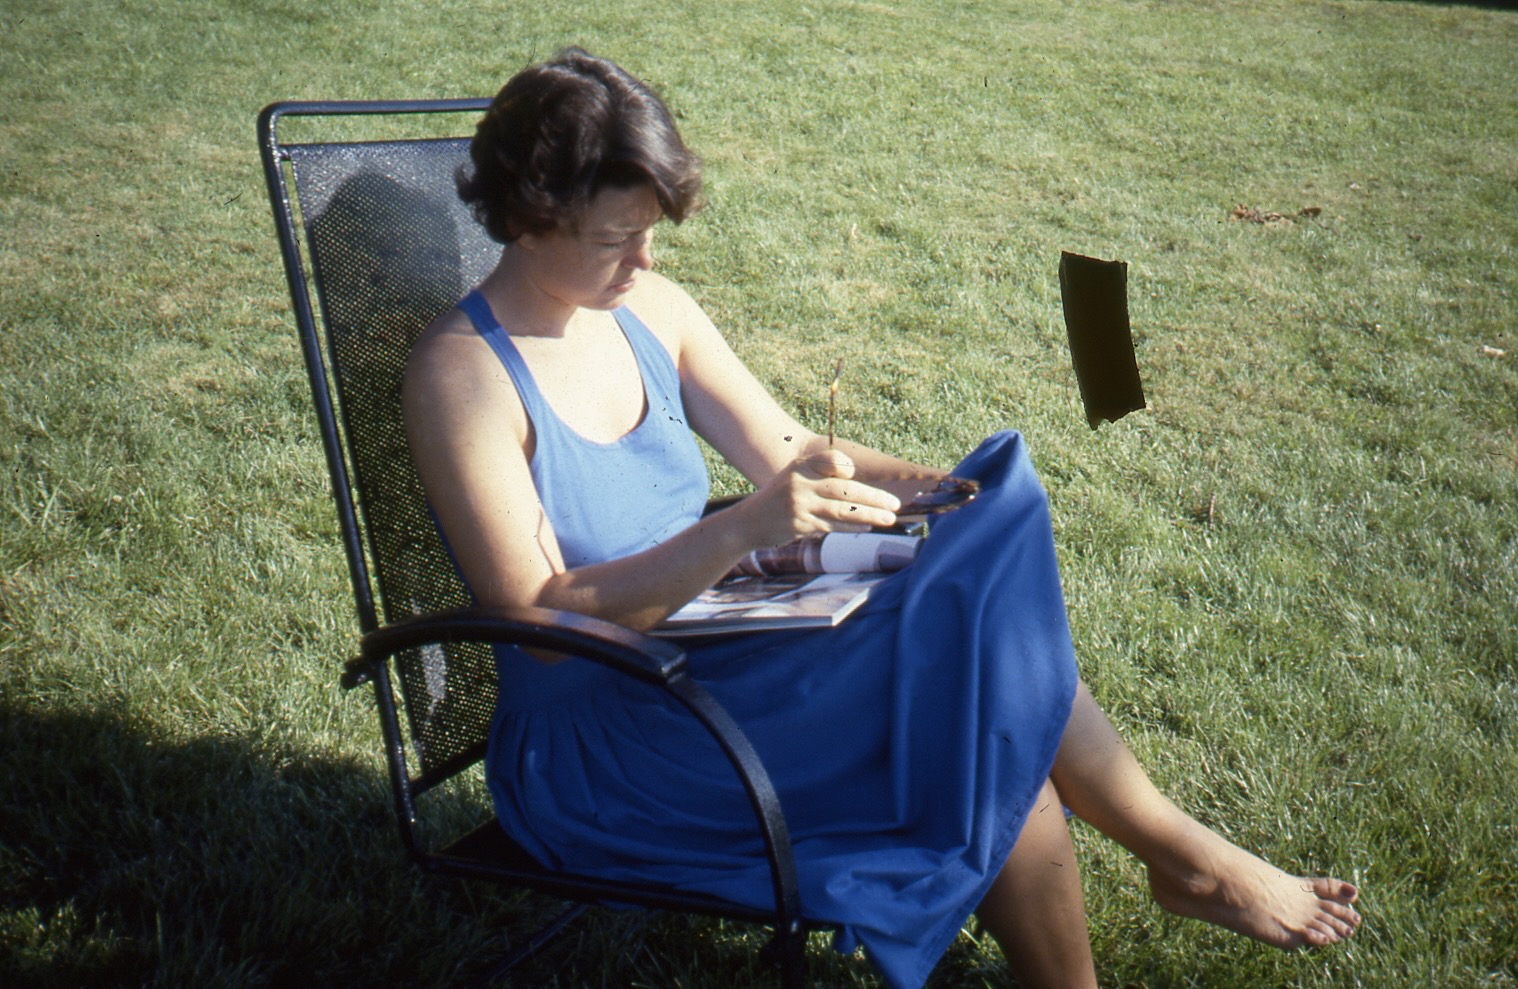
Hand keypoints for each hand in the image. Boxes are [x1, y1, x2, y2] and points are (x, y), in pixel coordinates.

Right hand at [735, 448, 899, 548]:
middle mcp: (800, 482)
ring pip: (842, 509)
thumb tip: (863, 488)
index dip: (847, 467)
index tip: (858, 476)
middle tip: (895, 504)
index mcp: (801, 466)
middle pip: (844, 488)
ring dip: (869, 514)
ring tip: (889, 518)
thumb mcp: (795, 479)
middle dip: (873, 496)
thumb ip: (823, 478)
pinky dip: (852, 526)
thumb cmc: (779, 500)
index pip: (831, 460)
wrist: (748, 523)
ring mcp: (799, 505)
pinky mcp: (799, 524)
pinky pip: (832, 525)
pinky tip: (866, 526)